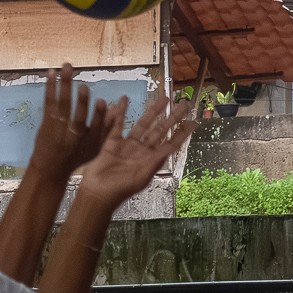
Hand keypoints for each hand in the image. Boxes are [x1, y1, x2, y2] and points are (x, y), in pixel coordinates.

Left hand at [28, 64, 115, 175]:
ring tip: (67, 67)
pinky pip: (49, 103)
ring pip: (62, 105)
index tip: (102, 102)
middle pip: (78, 117)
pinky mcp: (46, 123)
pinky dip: (50, 87)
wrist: (50, 170)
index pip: (96, 128)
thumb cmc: (75, 158)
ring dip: (65, 85)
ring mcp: (58, 129)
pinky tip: (51, 73)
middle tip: (84, 87)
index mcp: (89, 143)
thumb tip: (117, 110)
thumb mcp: (95, 149)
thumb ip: (106, 130)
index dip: (98, 116)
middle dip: (82, 103)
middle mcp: (73, 136)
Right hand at [75, 91, 195, 207]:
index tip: (194, 122)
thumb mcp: (142, 176)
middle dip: (172, 117)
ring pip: (143, 124)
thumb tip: (172, 147)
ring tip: (164, 98)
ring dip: (154, 111)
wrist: (97, 193)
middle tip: (184, 104)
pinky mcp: (112, 142)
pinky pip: (119, 124)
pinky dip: (122, 112)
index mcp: (151, 160)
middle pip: (160, 130)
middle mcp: (142, 151)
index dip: (183, 133)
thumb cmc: (121, 189)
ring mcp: (128, 145)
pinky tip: (125, 99)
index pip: (171, 143)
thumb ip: (156, 160)